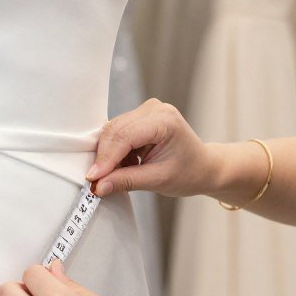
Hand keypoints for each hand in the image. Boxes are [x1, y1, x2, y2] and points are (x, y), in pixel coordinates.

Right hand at [86, 98, 216, 197]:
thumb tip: (99, 186)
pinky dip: (115, 152)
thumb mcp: (158, 180)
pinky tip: (125, 166)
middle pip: (115, 131)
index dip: (106, 158)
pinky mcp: (140, 117)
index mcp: (164, 120)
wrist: (203, 167)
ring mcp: (146, 110)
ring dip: (109, 156)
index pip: (125, 136)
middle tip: (97, 182)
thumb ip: (126, 181)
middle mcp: (154, 109)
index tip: (92, 178)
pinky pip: (118, 132)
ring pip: (113, 131)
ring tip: (116, 176)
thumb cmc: (189, 173)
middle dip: (104, 158)